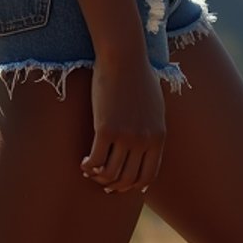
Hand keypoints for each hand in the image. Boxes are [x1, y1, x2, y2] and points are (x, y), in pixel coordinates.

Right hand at [81, 53, 165, 194]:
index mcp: (158, 136)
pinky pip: (96, 161)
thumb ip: (154, 127)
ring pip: (111, 173)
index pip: (148, 175)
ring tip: (91, 170)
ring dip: (99, 177)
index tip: (123, 185)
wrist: (124, 56)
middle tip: (103, 182)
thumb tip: (150, 143)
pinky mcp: (105, 129)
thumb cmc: (138, 75)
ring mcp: (125, 136)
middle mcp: (144, 140)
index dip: (134, 185)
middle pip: (128, 178)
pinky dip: (89, 167)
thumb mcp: (155, 105)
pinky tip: (84, 163)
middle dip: (115, 185)